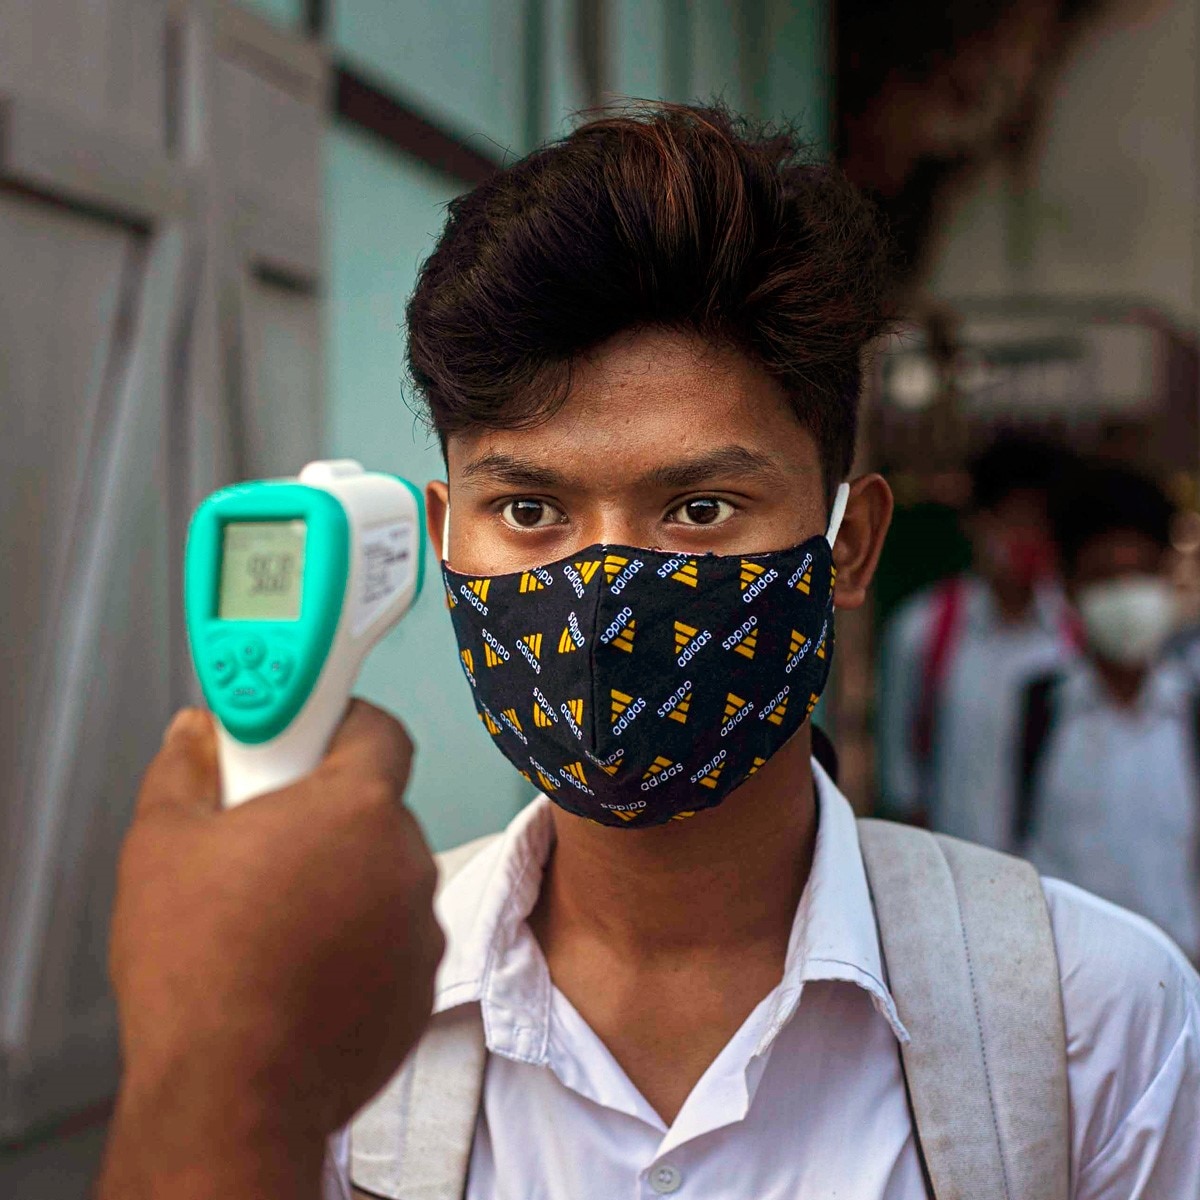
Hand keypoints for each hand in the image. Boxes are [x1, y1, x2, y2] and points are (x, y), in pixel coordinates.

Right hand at [96, 701, 442, 1199]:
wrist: (232, 1096)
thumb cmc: (201, 972)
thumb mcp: (162, 844)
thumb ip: (186, 769)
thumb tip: (198, 735)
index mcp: (356, 807)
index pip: (378, 730)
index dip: (340, 725)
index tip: (305, 738)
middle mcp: (406, 859)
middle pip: (375, 808)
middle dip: (326, 816)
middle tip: (266, 840)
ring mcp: (421, 925)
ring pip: (383, 875)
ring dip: (343, 881)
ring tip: (275, 919)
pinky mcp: (421, 983)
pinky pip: (393, 937)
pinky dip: (358, 941)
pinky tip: (301, 967)